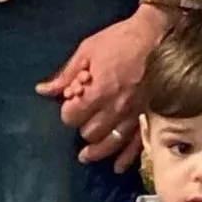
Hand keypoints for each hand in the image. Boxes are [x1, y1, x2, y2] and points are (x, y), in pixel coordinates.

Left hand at [37, 4, 174, 170]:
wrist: (157, 34)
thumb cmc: (121, 39)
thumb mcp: (88, 49)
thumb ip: (66, 74)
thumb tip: (44, 90)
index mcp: (99, 90)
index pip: (72, 116)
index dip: (68, 112)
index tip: (70, 105)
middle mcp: (116, 107)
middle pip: (91, 132)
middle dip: (82, 128)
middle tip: (82, 121)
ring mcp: (134, 114)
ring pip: (111, 142)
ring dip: (97, 151)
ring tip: (86, 156)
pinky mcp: (149, 115)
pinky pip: (137, 143)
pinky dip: (126, 158)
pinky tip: (118, 166)